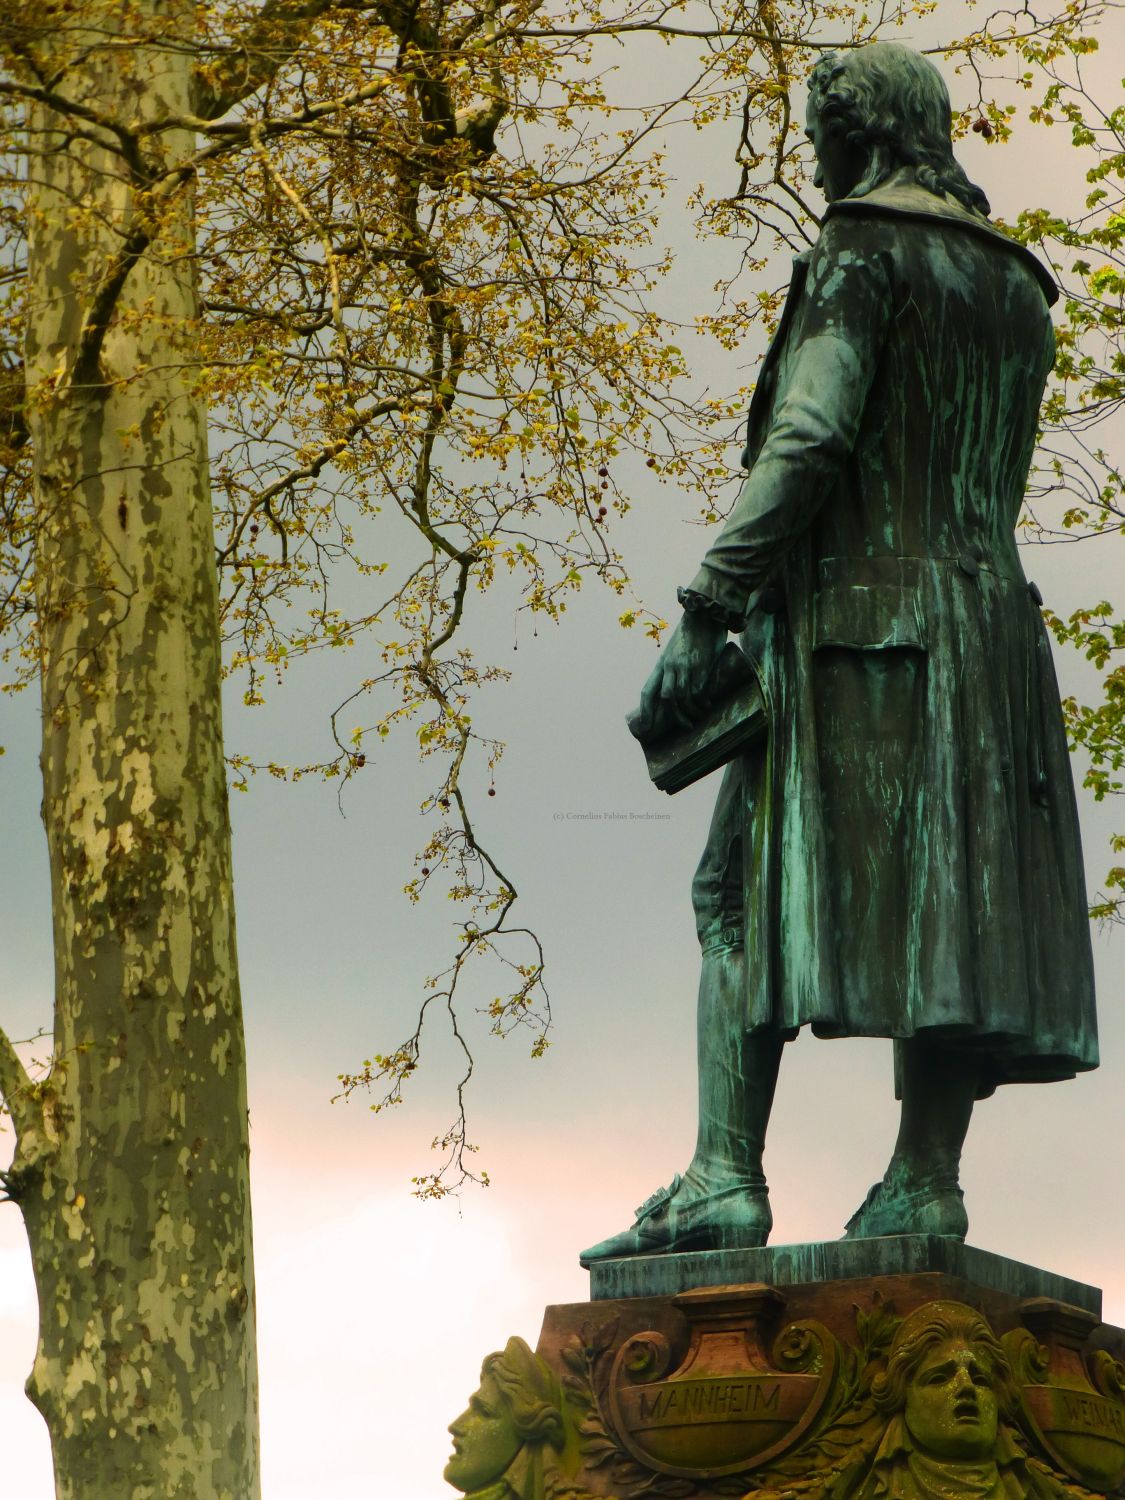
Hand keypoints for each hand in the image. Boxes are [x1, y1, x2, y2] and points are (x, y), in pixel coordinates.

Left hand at [636, 611, 726, 735]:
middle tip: (685, 727)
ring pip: (683, 698)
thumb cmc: (693, 636)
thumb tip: (680, 694)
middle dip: (674, 718)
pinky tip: (707, 705)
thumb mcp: (677, 652)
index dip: (645, 711)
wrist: (705, 614)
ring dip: (691, 712)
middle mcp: (670, 666)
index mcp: (661, 664)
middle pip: (665, 699)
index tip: (646, 729)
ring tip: (698, 717)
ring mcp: (685, 665)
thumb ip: (676, 669)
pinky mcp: (701, 664)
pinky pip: (699, 690)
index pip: (647, 691)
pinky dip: (703, 702)